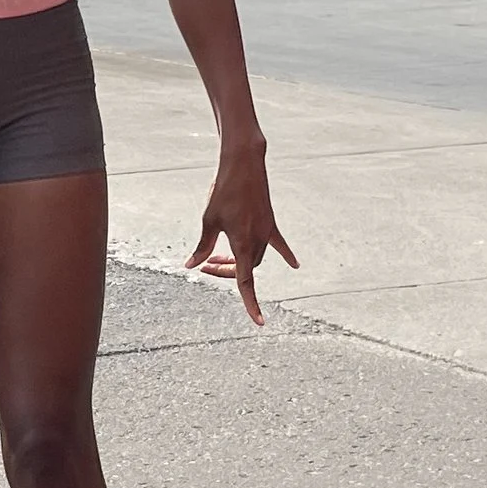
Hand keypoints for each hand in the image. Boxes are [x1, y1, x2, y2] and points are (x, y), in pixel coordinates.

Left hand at [188, 143, 297, 327]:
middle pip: (246, 268)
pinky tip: (294, 266)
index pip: (245, 282)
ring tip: (217, 255)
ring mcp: (267, 232)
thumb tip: (191, 265)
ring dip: (240, 262)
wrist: (243, 165)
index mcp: (243, 245)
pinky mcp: (270, 222)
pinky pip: (279, 244)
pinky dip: (285, 255)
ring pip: (257, 257)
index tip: (260, 322)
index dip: (250, 304)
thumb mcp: (208, 221)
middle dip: (226, 272)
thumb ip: (203, 246)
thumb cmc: (223, 192)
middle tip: (206, 266)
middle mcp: (258, 241)